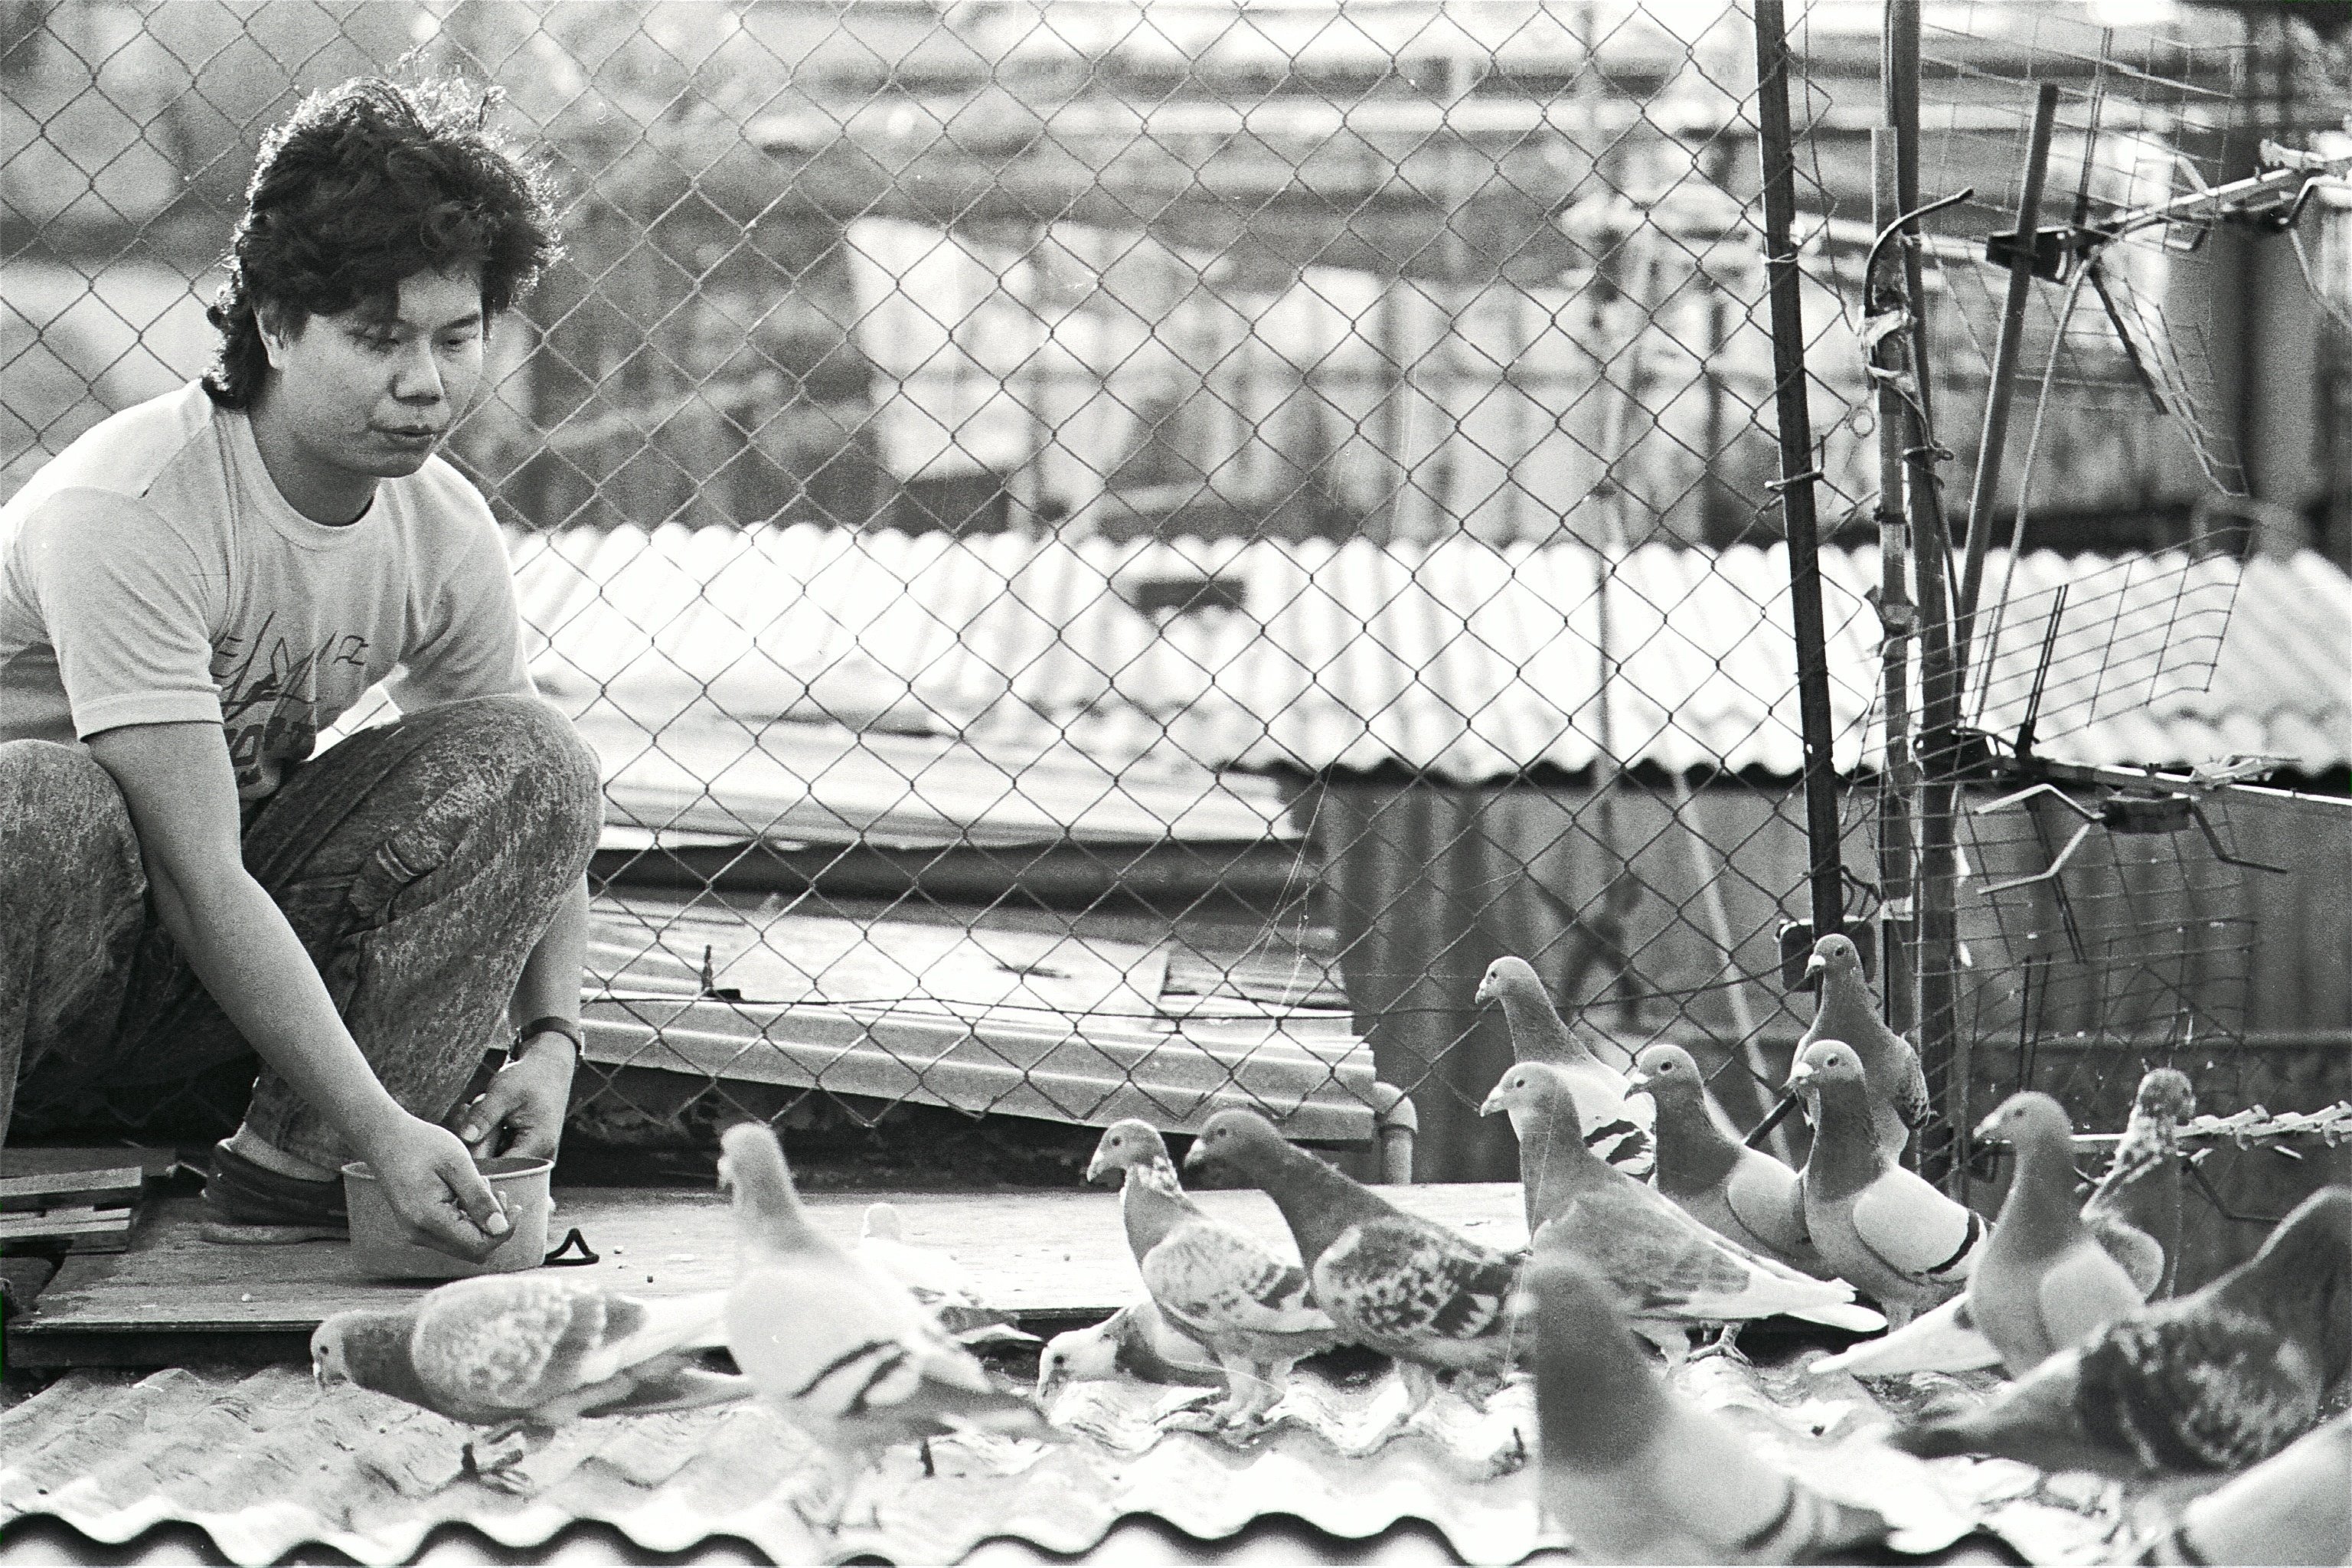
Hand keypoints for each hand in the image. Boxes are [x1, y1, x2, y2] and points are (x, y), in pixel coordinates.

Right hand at [360, 1112, 511, 1261]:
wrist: (385, 1138)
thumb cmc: (422, 1145)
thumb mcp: (458, 1165)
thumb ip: (479, 1198)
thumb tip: (501, 1228)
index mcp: (430, 1220)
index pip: (479, 1246)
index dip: (503, 1230)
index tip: (514, 1206)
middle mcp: (419, 1234)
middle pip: (472, 1250)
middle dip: (493, 1226)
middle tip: (497, 1193)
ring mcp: (416, 1232)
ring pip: (463, 1243)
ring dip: (480, 1220)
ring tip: (479, 1186)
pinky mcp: (417, 1226)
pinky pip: (451, 1234)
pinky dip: (466, 1218)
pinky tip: (465, 1191)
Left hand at [455, 1035, 574, 1161]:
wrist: (549, 1066)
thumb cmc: (529, 1076)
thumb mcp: (503, 1092)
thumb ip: (484, 1116)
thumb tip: (464, 1138)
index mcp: (537, 1144)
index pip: (501, 1170)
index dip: (477, 1163)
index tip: (461, 1140)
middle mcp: (538, 1155)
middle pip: (494, 1165)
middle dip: (476, 1142)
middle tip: (469, 1109)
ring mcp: (532, 1153)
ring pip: (494, 1157)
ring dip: (480, 1137)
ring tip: (479, 1107)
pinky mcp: (524, 1148)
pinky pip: (498, 1150)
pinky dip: (488, 1135)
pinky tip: (487, 1115)